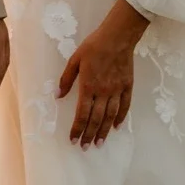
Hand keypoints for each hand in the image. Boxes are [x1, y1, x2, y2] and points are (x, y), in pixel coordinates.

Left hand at [57, 0, 148, 148]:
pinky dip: (121, 117)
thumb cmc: (93, 46)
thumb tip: (58, 96)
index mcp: (88, 86)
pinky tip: (117, 126)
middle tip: (85, 147)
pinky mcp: (127, 86)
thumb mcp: (74, 60)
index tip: (73, 140)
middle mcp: (103, 92)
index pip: (82, 113)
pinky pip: (124, 106)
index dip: (77, 128)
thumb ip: (66, 79)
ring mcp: (117, 90)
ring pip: (110, 116)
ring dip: (104, 131)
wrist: (117, 36)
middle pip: (96, 119)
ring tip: (99, 143)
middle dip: (89, 134)